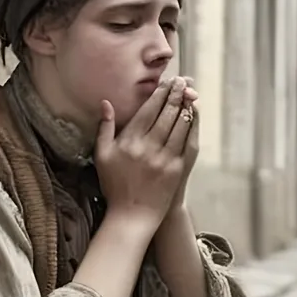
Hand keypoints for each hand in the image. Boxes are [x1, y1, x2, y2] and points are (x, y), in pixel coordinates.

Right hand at [94, 77, 192, 230]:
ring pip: (180, 125)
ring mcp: (165, 158)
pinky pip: (188, 141)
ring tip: (190, 93)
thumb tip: (106, 103)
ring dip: (186, 106)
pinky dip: (192, 126)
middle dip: (176, 94)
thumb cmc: (114, 185)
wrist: (132, 215)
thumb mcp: (102, 156)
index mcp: (130, 141)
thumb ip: (104, 128)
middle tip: (183, 82)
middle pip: (167, 113)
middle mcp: (149, 147)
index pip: (149, 110)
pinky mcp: (177, 168)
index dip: (160, 93)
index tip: (167, 82)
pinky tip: (193, 116)